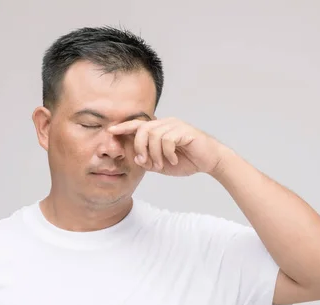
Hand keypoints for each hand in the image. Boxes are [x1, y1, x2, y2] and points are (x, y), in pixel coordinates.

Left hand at [108, 117, 226, 176]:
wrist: (209, 161)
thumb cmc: (187, 160)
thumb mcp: (162, 164)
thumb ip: (148, 161)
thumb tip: (137, 159)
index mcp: (159, 129)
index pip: (138, 125)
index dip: (124, 127)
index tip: (110, 131)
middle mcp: (166, 124)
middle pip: (143, 130)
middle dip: (140, 148)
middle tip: (147, 162)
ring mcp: (175, 125)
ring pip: (154, 136)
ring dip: (155, 154)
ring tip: (162, 164)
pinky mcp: (185, 131)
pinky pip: (168, 140)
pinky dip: (168, 153)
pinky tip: (174, 160)